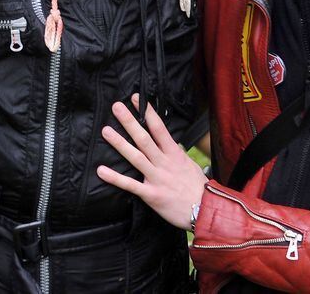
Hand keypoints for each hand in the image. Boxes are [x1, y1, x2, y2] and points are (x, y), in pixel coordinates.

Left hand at [97, 95, 207, 230]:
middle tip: (116, 107)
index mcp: (174, 154)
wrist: (207, 211)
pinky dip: (116, 178)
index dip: (147, 112)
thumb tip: (165, 142)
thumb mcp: (188, 164)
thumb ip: (174, 153)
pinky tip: (102, 171)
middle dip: (130, 122)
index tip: (135, 98)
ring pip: (136, 157)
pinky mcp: (152, 195)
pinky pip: (131, 185)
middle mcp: (164, 163)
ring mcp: (157, 178)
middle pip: (144, 139)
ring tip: (106, 131)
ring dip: (120, 143)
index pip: (159, 128)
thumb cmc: (197, 188)